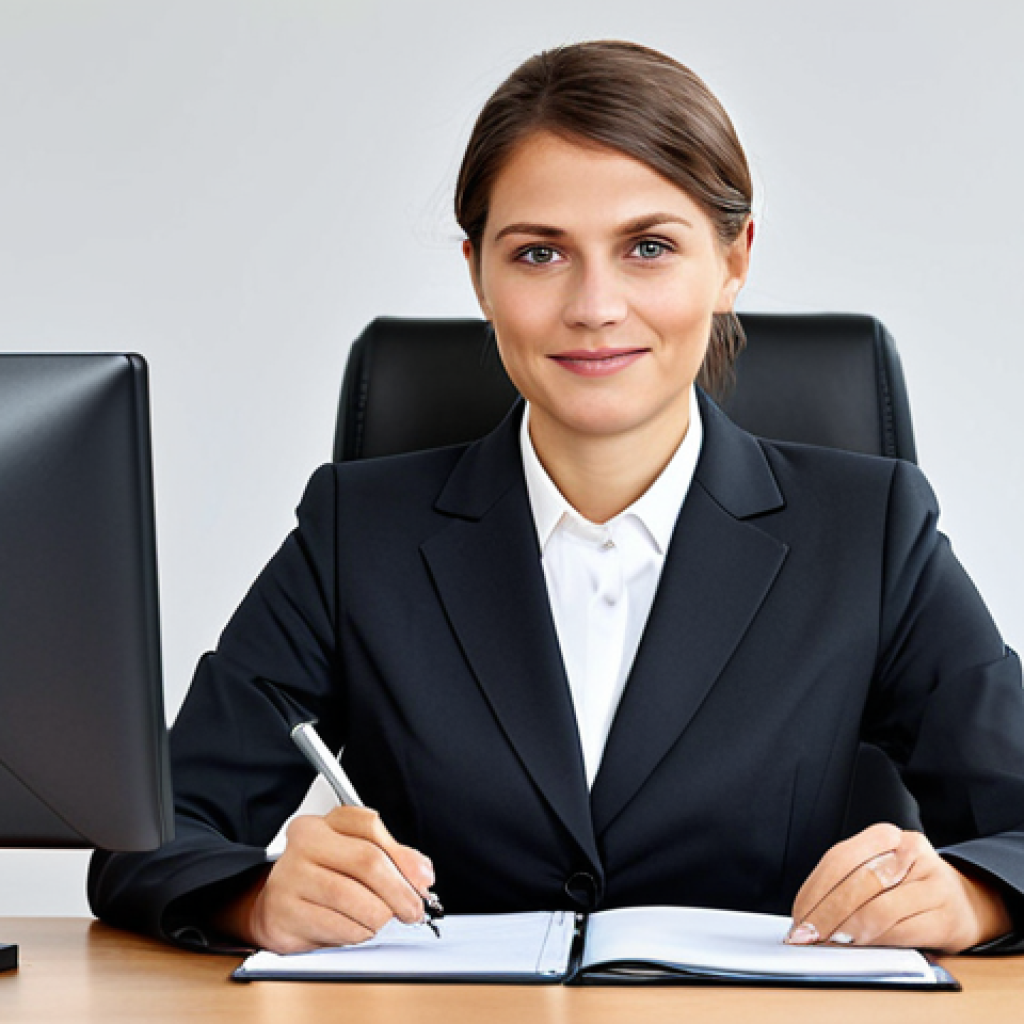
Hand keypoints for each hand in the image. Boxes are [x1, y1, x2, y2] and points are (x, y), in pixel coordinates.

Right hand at [216, 807, 436, 953]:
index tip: (422, 879)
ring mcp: (290, 877)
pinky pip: (337, 926)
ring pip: (352, 897)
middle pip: (366, 860)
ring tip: (381, 920)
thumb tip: (422, 873)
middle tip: (414, 909)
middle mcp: (303, 844)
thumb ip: (390, 858)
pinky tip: (358, 930)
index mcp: (321, 824)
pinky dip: (358, 933)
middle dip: (399, 890)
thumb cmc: (319, 879)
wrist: (273, 908)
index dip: (403, 855)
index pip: (369, 825)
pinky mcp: (284, 914)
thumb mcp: (352, 858)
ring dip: (379, 916)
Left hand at [787, 823, 1011, 952]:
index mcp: (886, 835)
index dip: (814, 889)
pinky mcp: (947, 916)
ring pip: (879, 909)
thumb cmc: (906, 887)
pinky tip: (862, 947)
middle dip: (826, 914)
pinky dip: (876, 942)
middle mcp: (911, 851)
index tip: (798, 916)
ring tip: (831, 942)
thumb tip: (807, 916)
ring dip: (849, 931)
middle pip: (857, 883)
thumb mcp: (877, 871)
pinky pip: (902, 932)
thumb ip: (846, 883)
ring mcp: (933, 882)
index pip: (840, 858)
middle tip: (807, 936)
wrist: (963, 902)